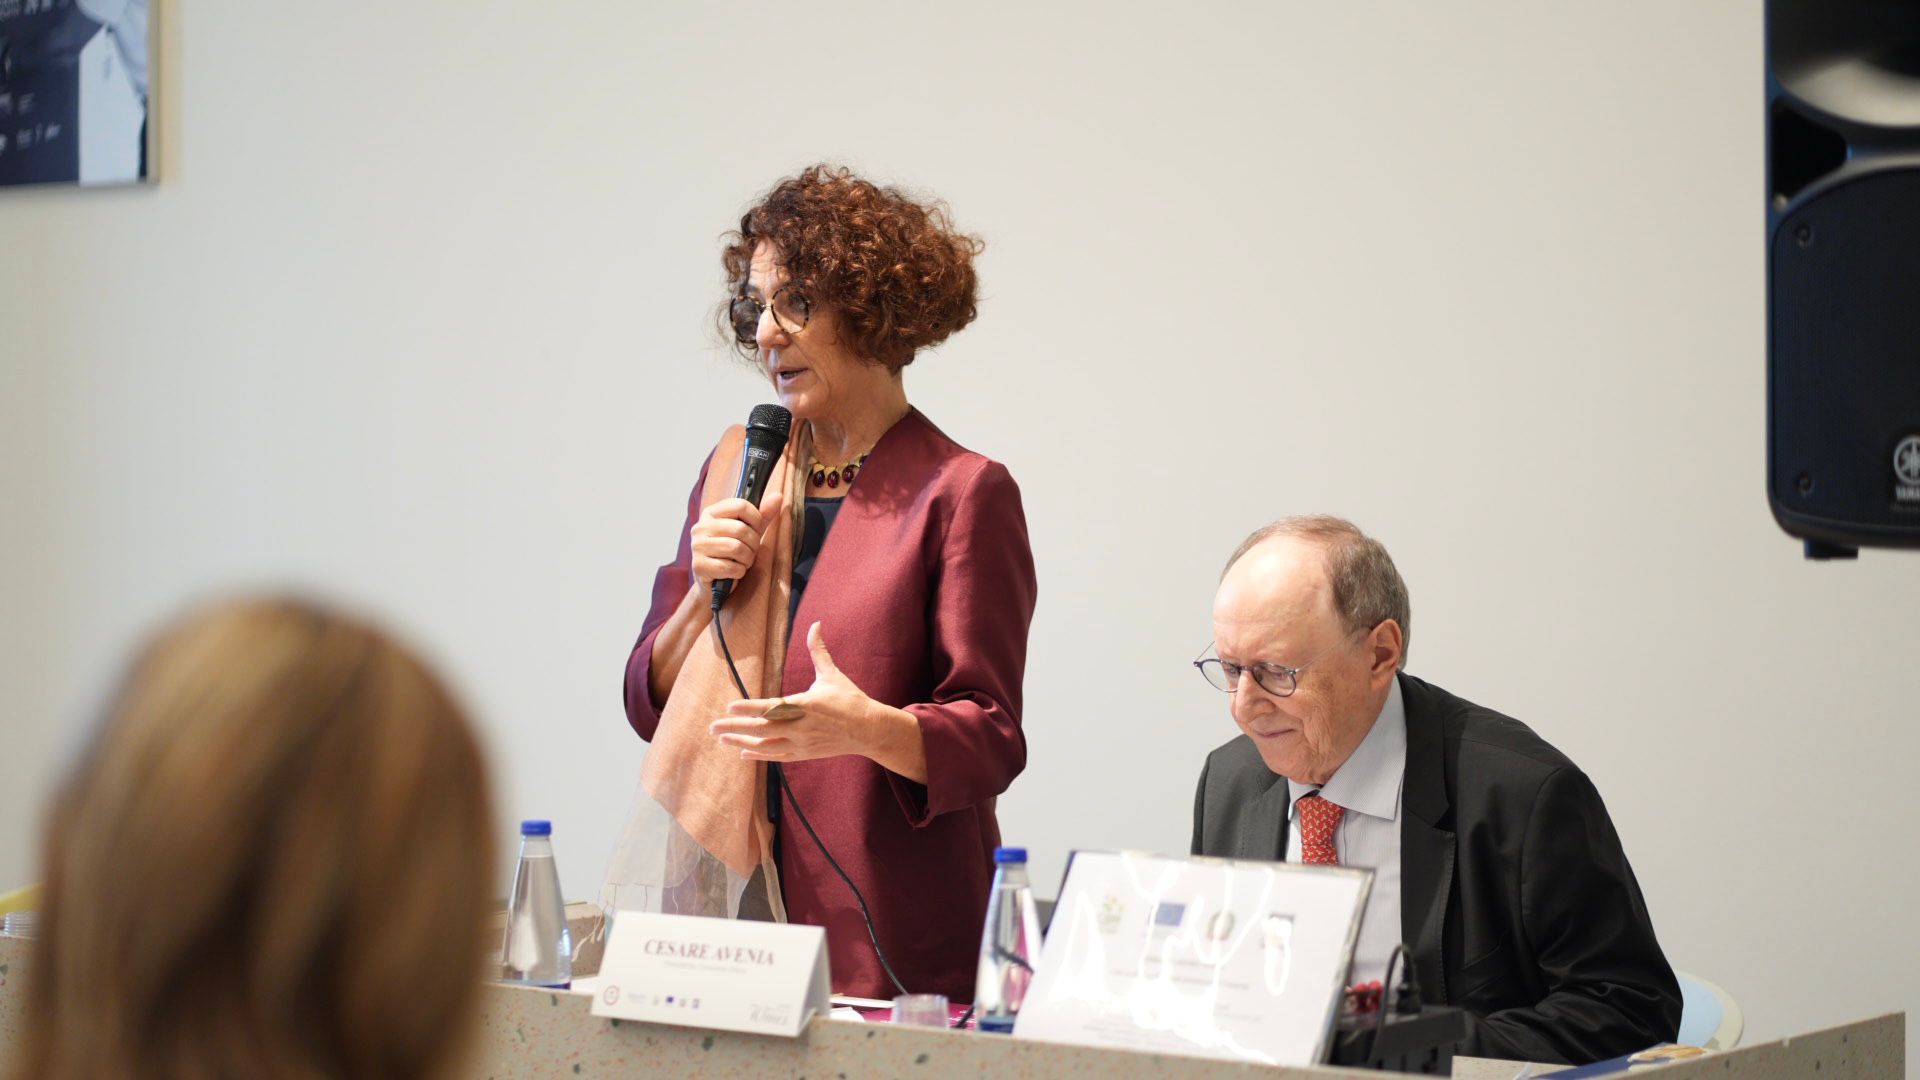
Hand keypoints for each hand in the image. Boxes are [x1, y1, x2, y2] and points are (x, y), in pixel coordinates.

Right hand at [689, 487, 784, 591]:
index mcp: (711, 513)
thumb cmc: (732, 554)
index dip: (756, 519)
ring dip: (747, 559)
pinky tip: (734, 572)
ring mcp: (697, 546)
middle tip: (751, 551)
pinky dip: (738, 572)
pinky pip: (729, 567)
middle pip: (740, 529)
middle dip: (753, 544)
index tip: (756, 530)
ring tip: (743, 561)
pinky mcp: (698, 565)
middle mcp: (701, 527)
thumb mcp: (749, 532)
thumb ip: (763, 515)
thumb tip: (778, 497)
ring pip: (735, 548)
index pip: (740, 505)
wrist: (714, 582)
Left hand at [710, 622, 883, 763]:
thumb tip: (815, 624)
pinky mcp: (804, 754)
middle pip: (762, 729)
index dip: (749, 708)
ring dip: (742, 743)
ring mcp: (802, 743)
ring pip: (766, 745)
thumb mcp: (832, 674)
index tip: (729, 707)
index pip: (771, 707)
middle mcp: (800, 727)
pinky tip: (743, 753)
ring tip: (721, 739)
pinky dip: (760, 755)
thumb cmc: (849, 699)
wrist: (868, 730)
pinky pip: (777, 756)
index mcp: (805, 705)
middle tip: (713, 727)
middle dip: (736, 728)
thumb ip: (818, 651)